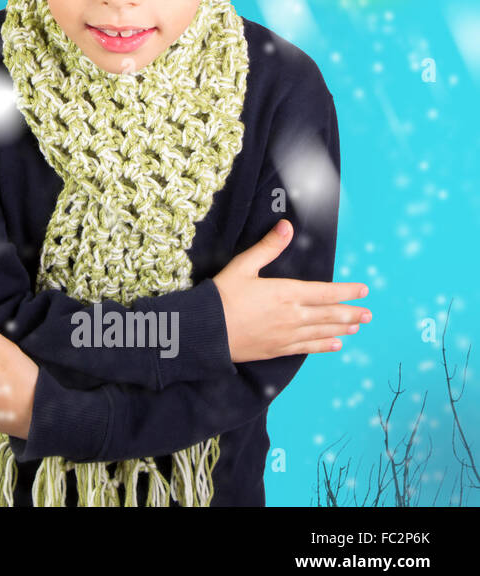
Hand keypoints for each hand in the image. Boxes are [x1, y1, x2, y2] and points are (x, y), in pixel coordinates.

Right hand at [212, 219, 371, 362]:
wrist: (206, 331)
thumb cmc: (221, 296)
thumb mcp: (242, 267)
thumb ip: (267, 248)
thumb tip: (285, 227)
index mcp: (286, 293)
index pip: (325, 292)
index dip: (346, 291)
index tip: (363, 290)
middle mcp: (292, 315)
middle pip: (329, 314)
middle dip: (351, 312)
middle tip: (369, 313)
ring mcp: (286, 334)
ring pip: (322, 331)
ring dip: (342, 328)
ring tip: (357, 326)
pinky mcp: (278, 349)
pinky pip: (308, 347)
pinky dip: (324, 345)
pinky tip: (335, 345)